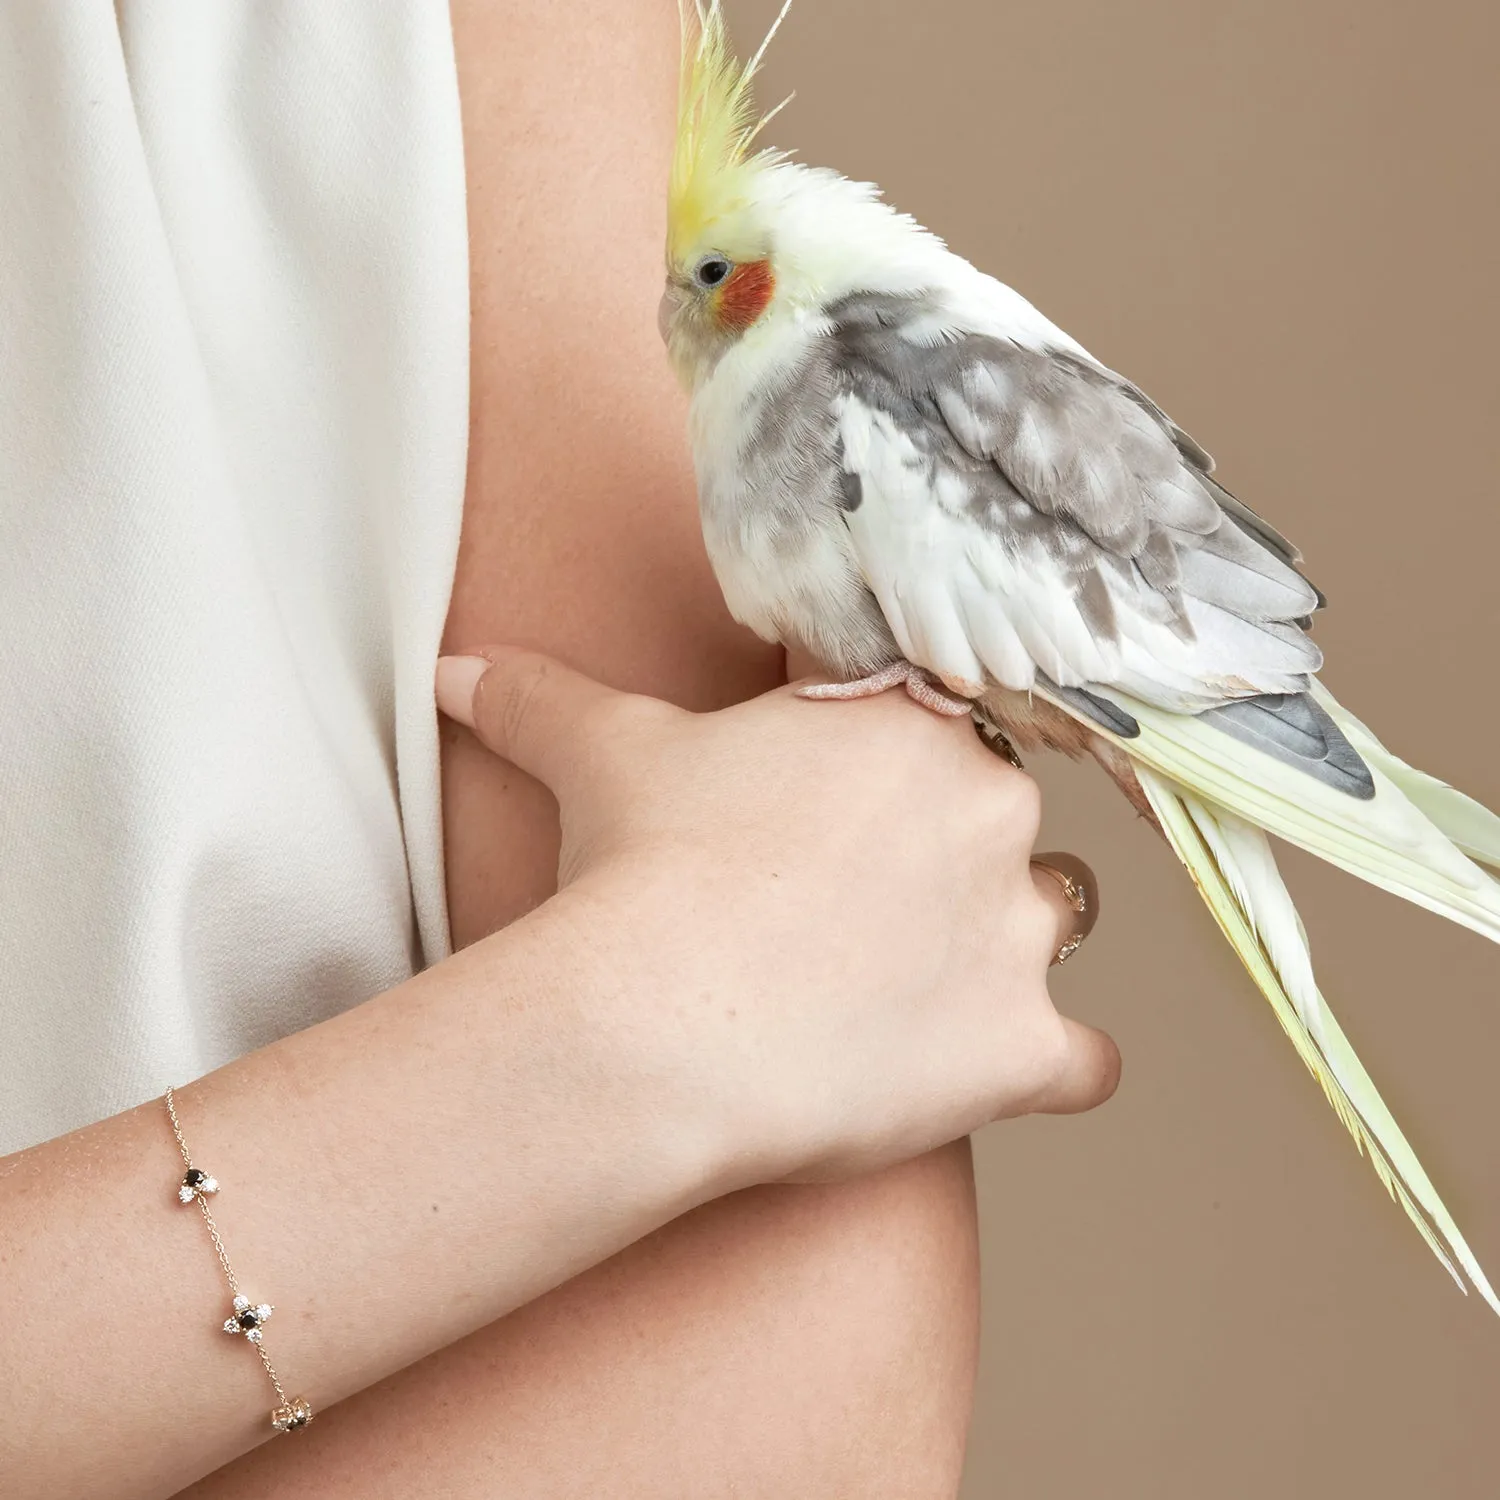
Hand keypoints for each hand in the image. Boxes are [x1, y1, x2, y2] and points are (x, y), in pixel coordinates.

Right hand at [437, 650, 1119, 1187]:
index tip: (849, 817)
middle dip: (950, 856)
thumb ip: (542, 696)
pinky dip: (1052, 1067)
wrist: (656, 1022)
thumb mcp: (595, 757)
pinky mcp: (1025, 1049)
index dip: (893, 772)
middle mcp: (990, 809)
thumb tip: (454, 669)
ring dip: (1007, 948)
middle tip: (860, 911)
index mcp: (906, 725)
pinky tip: (993, 1076)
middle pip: (1001, 818)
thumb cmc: (635, 873)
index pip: (938, 722)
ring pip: (1056, 921)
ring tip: (917, 986)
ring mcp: (1020, 933)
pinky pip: (1084, 1061)